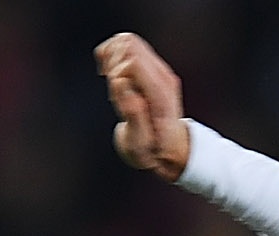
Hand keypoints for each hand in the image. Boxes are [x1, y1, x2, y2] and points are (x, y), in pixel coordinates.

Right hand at [96, 32, 189, 180]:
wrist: (168, 150)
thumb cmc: (152, 150)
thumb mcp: (140, 144)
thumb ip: (133, 116)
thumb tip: (123, 85)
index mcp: (161, 93)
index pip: (132, 61)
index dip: (115, 74)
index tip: (116, 95)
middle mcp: (162, 75)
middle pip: (128, 44)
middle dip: (112, 64)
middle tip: (114, 90)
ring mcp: (158, 69)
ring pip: (126, 40)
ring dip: (111, 58)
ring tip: (113, 84)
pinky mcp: (149, 68)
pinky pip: (125, 45)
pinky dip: (111, 55)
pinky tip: (110, 74)